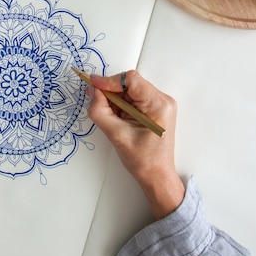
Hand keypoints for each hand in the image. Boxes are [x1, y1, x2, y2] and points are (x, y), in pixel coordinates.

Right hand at [87, 70, 184, 218]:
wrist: (157, 175)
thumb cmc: (142, 160)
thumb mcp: (116, 135)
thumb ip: (101, 111)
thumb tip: (92, 90)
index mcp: (158, 105)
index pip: (131, 80)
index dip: (110, 81)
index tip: (93, 85)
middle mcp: (163, 100)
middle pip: (130, 83)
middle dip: (111, 91)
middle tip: (97, 104)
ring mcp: (160, 104)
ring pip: (130, 90)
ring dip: (116, 99)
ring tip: (111, 117)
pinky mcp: (155, 108)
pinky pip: (134, 97)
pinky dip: (121, 104)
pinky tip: (118, 117)